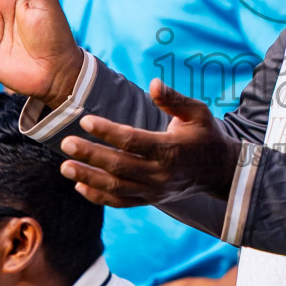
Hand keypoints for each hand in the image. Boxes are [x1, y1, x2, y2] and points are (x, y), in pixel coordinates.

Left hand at [58, 80, 239, 208]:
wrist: (220, 171)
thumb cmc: (206, 135)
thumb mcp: (198, 112)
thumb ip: (174, 99)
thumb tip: (153, 83)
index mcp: (170, 149)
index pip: (132, 141)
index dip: (107, 131)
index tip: (85, 120)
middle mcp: (161, 174)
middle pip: (119, 166)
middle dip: (90, 155)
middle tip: (66, 143)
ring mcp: (155, 190)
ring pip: (116, 188)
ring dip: (89, 178)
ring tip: (65, 167)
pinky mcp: (151, 200)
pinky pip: (121, 202)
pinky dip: (99, 197)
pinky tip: (80, 186)